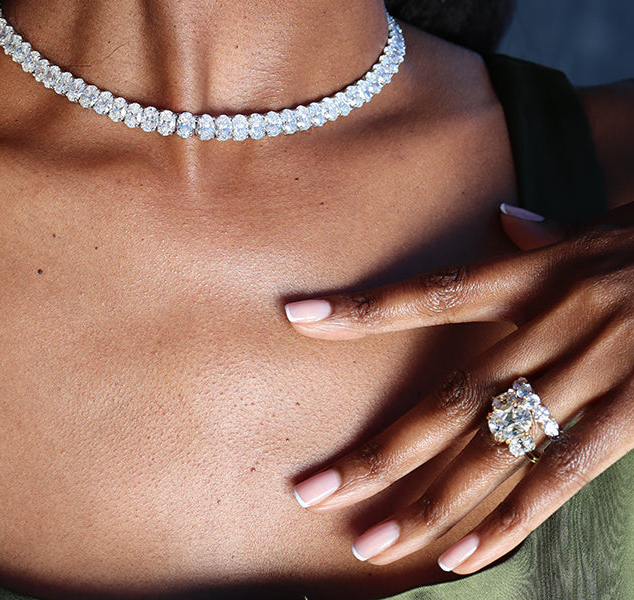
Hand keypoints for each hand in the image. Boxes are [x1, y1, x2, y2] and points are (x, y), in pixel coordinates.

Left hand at [287, 202, 633, 573]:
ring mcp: (590, 376)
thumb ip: (544, 235)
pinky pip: (561, 478)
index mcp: (532, 277)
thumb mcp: (599, 225)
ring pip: (491, 452)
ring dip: (428, 504)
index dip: (362, 309)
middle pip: (443, 402)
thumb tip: (506, 220)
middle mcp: (548, 328)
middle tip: (311, 492)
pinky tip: (461, 556)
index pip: (428, 294)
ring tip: (370, 544)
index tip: (299, 317)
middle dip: (375, 453)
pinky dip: (511, 520)